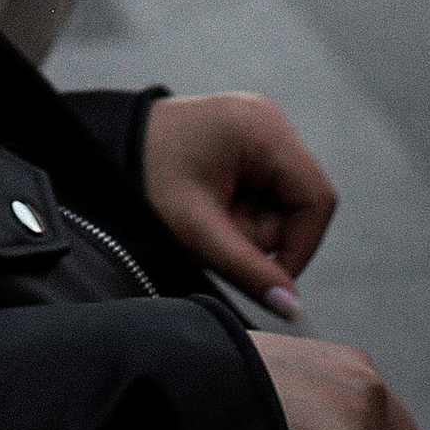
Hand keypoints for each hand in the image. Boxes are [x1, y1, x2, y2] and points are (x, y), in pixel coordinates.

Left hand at [141, 91, 336, 315]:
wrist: (112, 147)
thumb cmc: (147, 178)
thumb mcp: (197, 230)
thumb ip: (248, 270)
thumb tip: (292, 308)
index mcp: (263, 130)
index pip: (317, 199)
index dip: (302, 245)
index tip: (270, 275)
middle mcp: (269, 121)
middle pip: (301, 201)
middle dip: (267, 231)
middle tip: (221, 234)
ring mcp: (260, 126)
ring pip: (285, 199)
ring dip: (254, 222)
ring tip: (211, 217)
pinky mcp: (249, 139)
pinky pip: (268, 187)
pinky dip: (246, 208)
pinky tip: (215, 205)